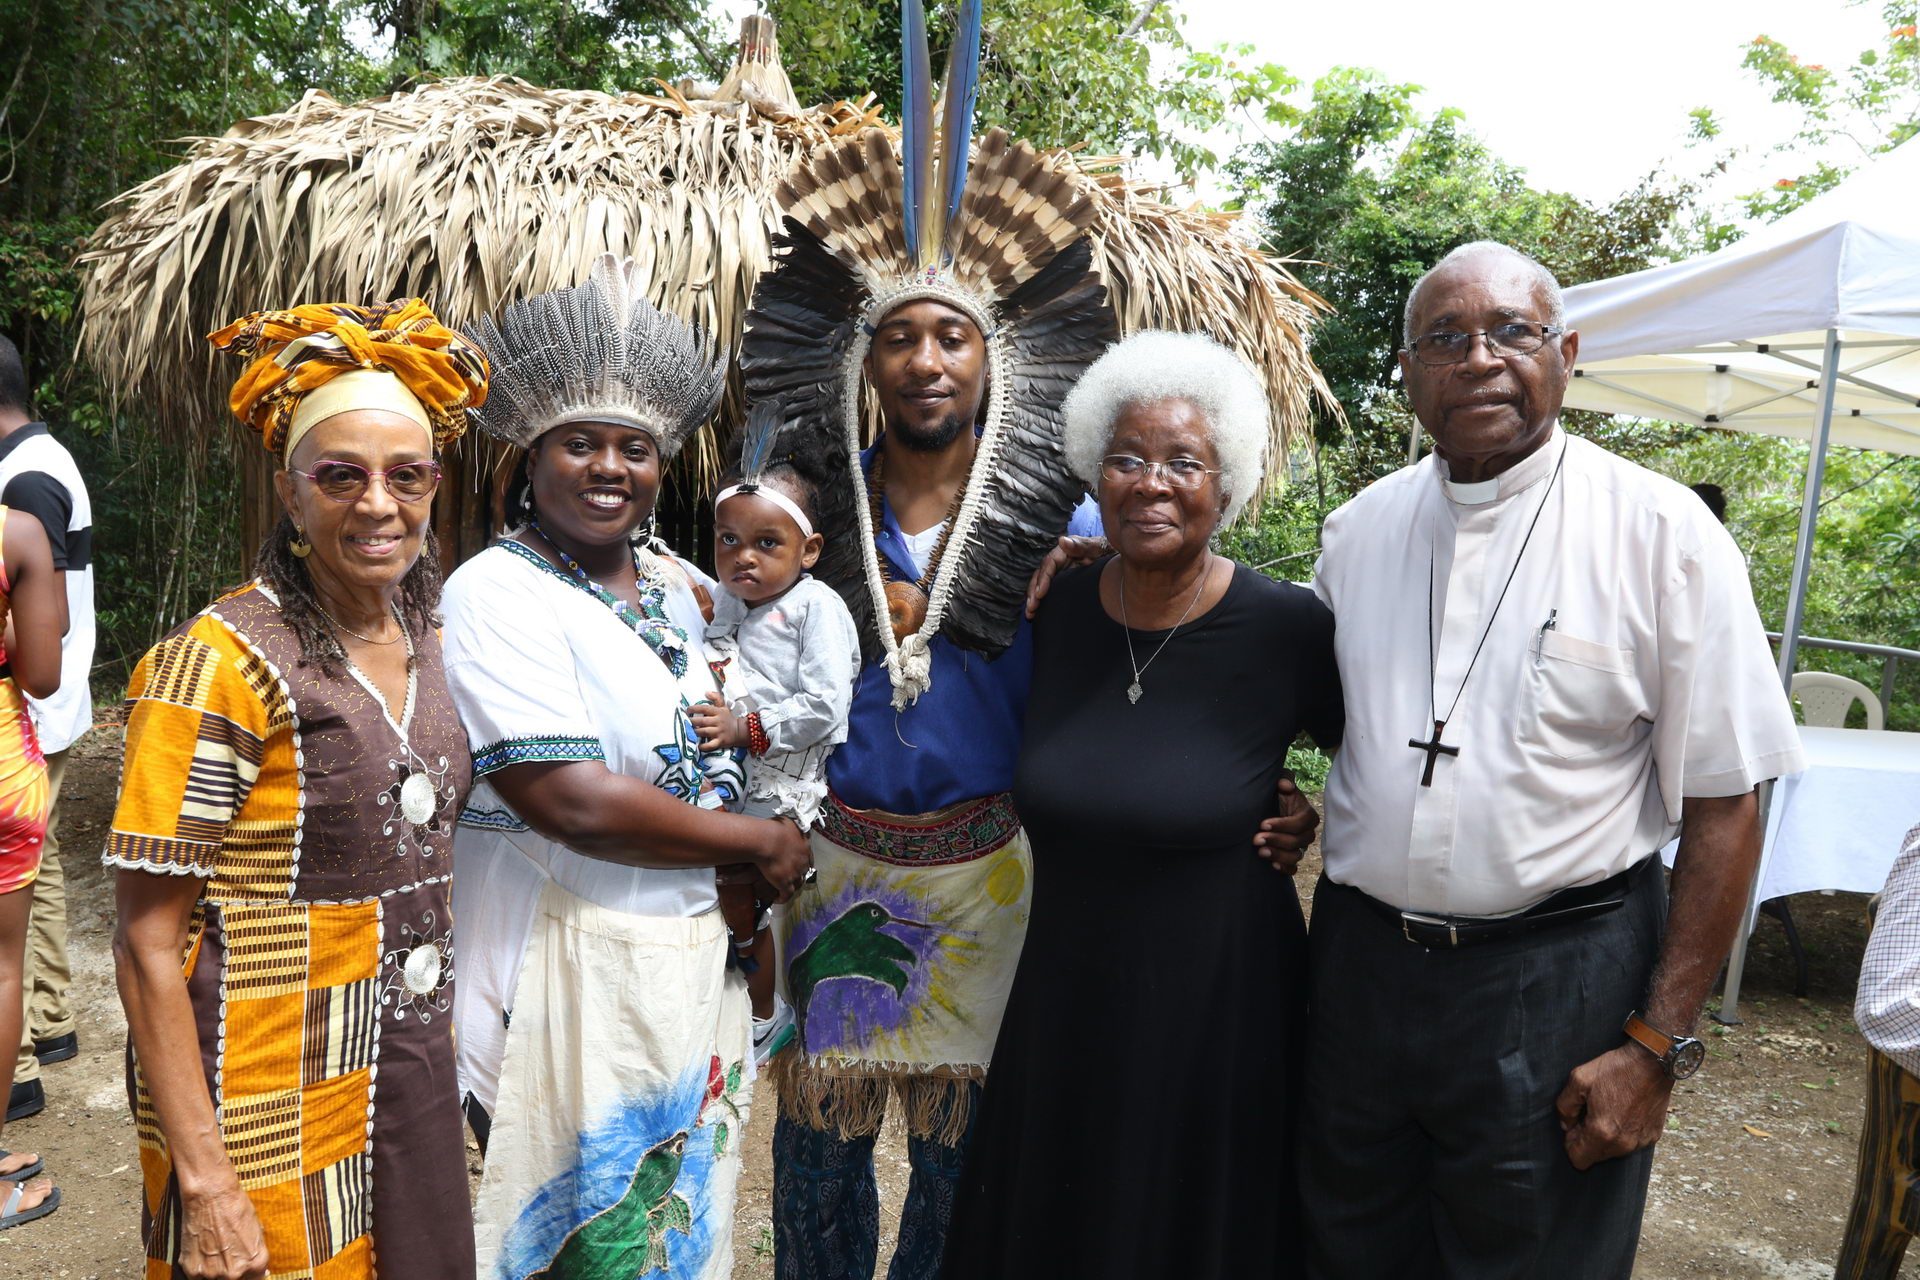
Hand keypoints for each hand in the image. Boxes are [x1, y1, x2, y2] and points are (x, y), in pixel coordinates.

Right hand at [178, 1179, 269, 1278]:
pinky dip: (200, 1267)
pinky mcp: (192, 1270)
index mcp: (256, 1263)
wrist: (210, 1197)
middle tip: (227, 1254)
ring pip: (215, 1279)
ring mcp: (212, 1274)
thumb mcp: (257, 1230)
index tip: (244, 1266)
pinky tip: (202, 1250)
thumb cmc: (236, 1208)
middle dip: (233, 1271)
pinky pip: (198, 1276)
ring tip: (214, 1250)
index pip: (257, 1279)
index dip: (251, 1272)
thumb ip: (257, 1254)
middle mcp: (235, 1273)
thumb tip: (262, 1272)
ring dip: (215, 1270)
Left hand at [689, 693, 745, 749]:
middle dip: (692, 721)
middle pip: (702, 721)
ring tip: (689, 731)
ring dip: (695, 732)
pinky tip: (698, 745)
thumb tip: (706, 692)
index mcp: (718, 712)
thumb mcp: (723, 706)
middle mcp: (718, 722)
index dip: (694, 709)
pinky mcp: (720, 741)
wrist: (739, 731)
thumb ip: (716, 698)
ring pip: (704, 732)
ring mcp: (719, 732)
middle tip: (686, 722)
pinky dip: (703, 746)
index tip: (687, 710)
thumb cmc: (728, 718)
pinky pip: (710, 745)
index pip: (704, 708)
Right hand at [754, 817, 812, 902]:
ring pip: (798, 884)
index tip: (797, 862)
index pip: (808, 856)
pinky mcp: (785, 883)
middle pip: (805, 871)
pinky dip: (783, 898)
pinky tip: (777, 899)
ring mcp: (795, 873)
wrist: (766, 840)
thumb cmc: (774, 828)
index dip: (803, 861)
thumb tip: (788, 827)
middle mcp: (803, 860)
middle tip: (790, 875)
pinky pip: (787, 895)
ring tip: (785, 888)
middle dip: (799, 873)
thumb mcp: (787, 823)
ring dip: (793, 886)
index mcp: (805, 846)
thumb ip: (791, 828)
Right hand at [1025, 535, 1109, 617]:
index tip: (1039, 594)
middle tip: (1031, 608)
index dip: (1043, 579)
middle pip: (1041, 575)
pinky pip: (1050, 591)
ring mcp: (1061, 572)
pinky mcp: (1064, 581)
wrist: (1120, 561)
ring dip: (1034, 599)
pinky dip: (1043, 601)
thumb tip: (1062, 541)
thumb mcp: (1098, 547)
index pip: (1048, 564)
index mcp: (1065, 551)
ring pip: (1042, 584)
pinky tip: (1038, 614)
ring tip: (1030, 614)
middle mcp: (1060, 561)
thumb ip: (1081, 545)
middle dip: (1033, 592)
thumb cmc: (1110, 552)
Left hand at [1253, 774, 1319, 873]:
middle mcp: (1307, 832)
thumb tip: (1285, 786)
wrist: (1266, 811)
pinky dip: (1284, 868)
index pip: (1301, 823)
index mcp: (1307, 814)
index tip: (1263, 824)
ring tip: (1260, 852)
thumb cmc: (1275, 796)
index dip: (1283, 825)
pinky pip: (1293, 868)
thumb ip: (1284, 779)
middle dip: (1276, 840)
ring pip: (1296, 856)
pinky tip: (1272, 865)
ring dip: (1278, 855)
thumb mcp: (1279, 784)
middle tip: (1256, 838)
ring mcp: (1300, 847)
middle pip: (1298, 841)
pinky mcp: (1292, 858)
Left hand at [1556, 1042, 1675, 1169]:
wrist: (1651, 1062)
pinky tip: (1625, 1111)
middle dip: (1588, 1140)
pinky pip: (1631, 1144)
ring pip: (1614, 1152)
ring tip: (1609, 1110)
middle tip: (1591, 1114)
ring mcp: (1640, 1142)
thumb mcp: (1578, 1080)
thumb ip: (1565, 1107)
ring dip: (1607, 1137)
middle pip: (1596, 1157)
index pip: (1578, 1160)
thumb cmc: (1615, 1069)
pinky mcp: (1653, 1136)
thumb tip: (1565, 1125)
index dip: (1571, 1144)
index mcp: (1602, 1132)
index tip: (1575, 1126)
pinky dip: (1624, 1133)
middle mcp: (1623, 1143)